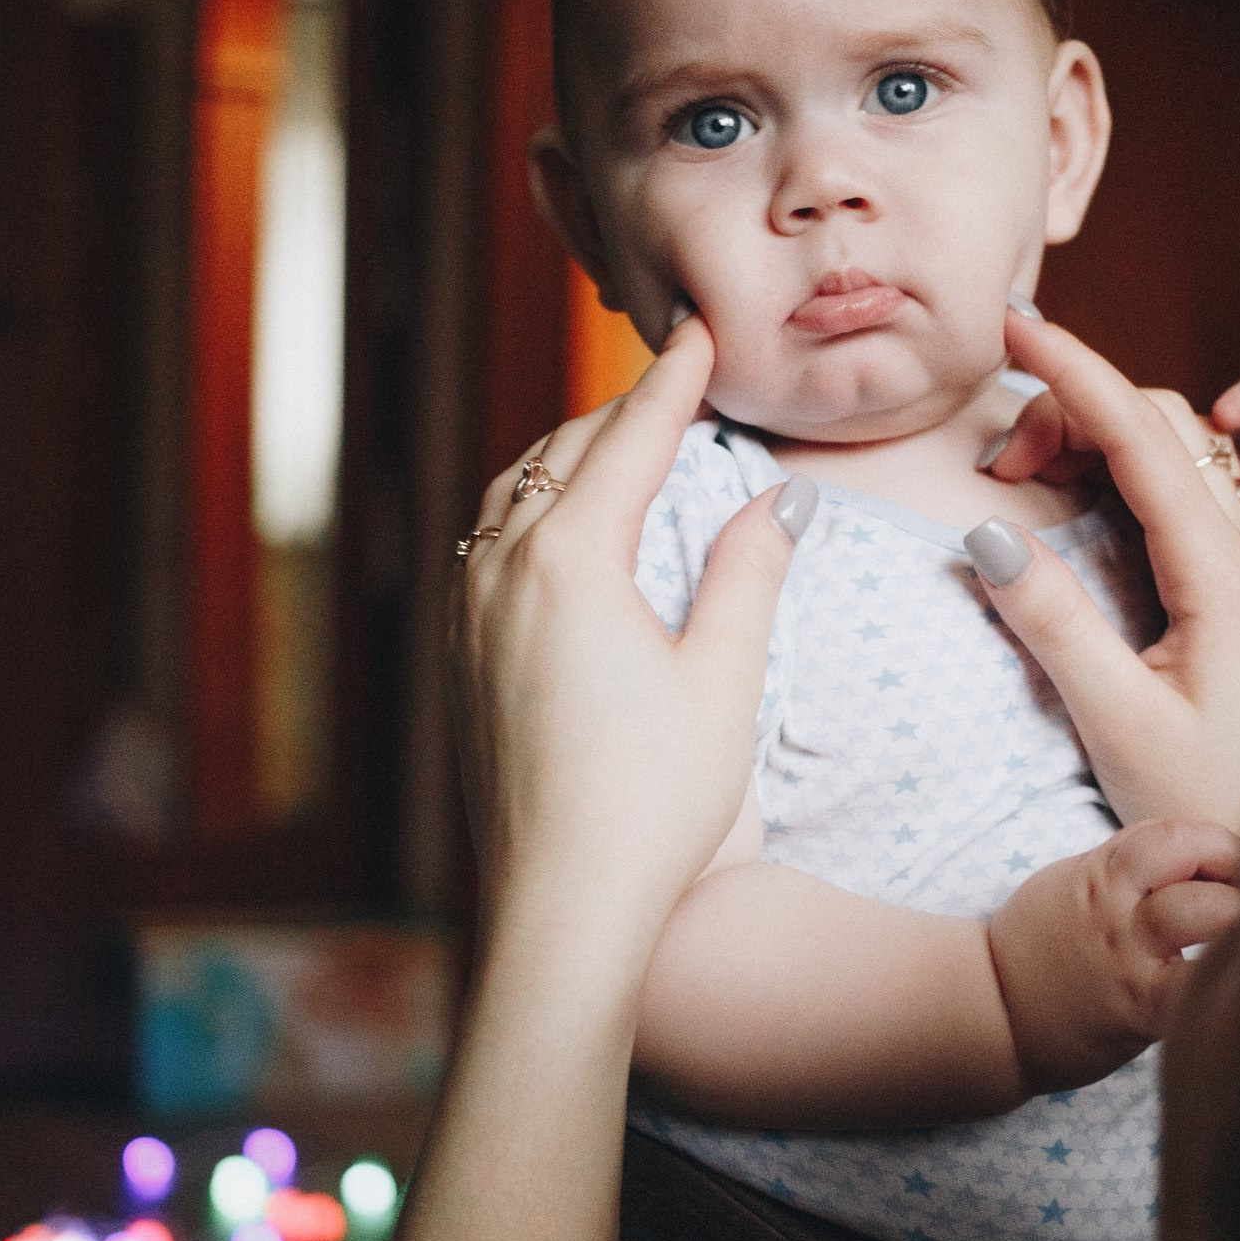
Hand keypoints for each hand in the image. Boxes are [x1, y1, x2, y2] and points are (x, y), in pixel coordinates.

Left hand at [452, 315, 810, 957]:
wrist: (559, 908)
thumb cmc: (650, 802)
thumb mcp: (724, 679)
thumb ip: (748, 573)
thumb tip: (778, 499)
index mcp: (569, 561)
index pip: (629, 438)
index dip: (673, 381)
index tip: (702, 332)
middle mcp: (502, 573)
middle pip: (562, 456)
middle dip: (621, 411)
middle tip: (676, 379)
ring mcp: (470, 617)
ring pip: (512, 498)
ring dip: (569, 459)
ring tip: (620, 443)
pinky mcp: (462, 661)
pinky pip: (489, 548)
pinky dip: (533, 512)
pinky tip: (562, 535)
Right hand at [966, 312, 1239, 835]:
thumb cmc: (1205, 801)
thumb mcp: (1117, 720)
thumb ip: (1055, 624)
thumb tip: (988, 532)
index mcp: (1219, 575)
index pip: (1145, 437)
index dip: (1078, 371)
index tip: (1018, 325)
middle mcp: (1239, 556)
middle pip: (1159, 426)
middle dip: (1072, 406)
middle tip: (994, 462)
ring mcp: (1236, 569)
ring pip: (1167, 454)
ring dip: (1089, 437)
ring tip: (1015, 477)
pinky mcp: (1223, 591)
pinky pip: (1169, 495)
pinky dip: (1108, 471)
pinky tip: (1064, 500)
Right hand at [988, 821, 1239, 1095]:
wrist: (995, 1011)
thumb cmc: (1043, 944)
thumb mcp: (1077, 881)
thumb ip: (1132, 864)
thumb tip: (1203, 853)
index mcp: (1102, 873)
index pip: (1176, 835)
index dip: (1219, 844)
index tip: (1237, 864)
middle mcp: (1117, 912)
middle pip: (1198, 869)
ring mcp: (1129, 963)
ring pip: (1207, 918)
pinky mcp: (1140, 1013)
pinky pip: (1199, 989)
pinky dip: (1226, 979)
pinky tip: (1238, 981)